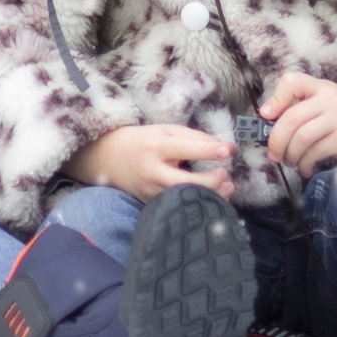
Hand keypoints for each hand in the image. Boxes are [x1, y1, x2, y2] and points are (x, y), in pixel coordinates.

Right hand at [64, 124, 234, 198]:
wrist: (109, 158)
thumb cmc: (144, 141)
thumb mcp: (166, 131)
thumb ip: (194, 137)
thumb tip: (223, 148)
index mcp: (156, 146)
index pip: (184, 148)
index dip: (208, 150)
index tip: (227, 150)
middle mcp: (152, 170)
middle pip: (185, 182)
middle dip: (212, 181)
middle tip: (225, 174)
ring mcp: (150, 190)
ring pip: (183, 199)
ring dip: (210, 195)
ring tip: (227, 187)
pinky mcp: (150, 203)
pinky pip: (177, 206)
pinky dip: (196, 202)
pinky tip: (210, 196)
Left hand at [260, 73, 336, 177]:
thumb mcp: (323, 98)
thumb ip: (298, 103)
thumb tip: (267, 117)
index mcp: (321, 87)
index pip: (293, 82)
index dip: (275, 98)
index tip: (266, 115)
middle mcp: (330, 100)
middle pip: (291, 118)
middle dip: (276, 140)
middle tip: (273, 153)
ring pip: (301, 138)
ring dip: (289, 155)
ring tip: (290, 161)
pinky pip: (315, 153)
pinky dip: (305, 164)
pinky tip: (305, 167)